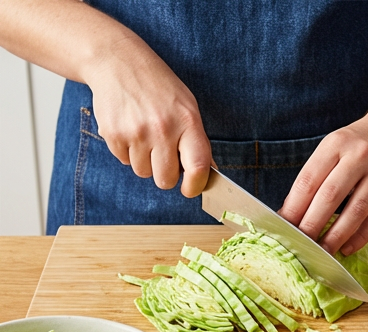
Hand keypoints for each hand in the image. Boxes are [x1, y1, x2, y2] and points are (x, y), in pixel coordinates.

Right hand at [87, 40, 211, 196]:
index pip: (197, 168)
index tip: (190, 190)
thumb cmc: (158, 86)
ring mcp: (135, 132)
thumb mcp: (187, 106)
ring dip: (144, 161)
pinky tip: (129, 128)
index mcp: (187, 121)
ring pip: (143, 172)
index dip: (195, 186)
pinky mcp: (112, 133)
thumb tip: (209, 172)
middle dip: (165, 174)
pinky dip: (126, 151)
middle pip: (166, 179)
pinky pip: (124, 161)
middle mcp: (162, 128)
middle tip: (163, 156)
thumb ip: (198, 140)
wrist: (117, 60)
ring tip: (144, 135)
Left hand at [278, 114, 367, 256]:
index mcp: (335, 144)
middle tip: (301, 246)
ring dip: (337, 235)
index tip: (284, 228)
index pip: (309, 180)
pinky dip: (361, 236)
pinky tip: (348, 247)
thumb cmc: (358, 145)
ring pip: (356, 210)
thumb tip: (291, 213)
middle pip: (330, 196)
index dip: (294, 207)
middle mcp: (359, 156)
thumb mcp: (334, 148)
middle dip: (312, 224)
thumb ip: (316, 176)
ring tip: (324, 251)